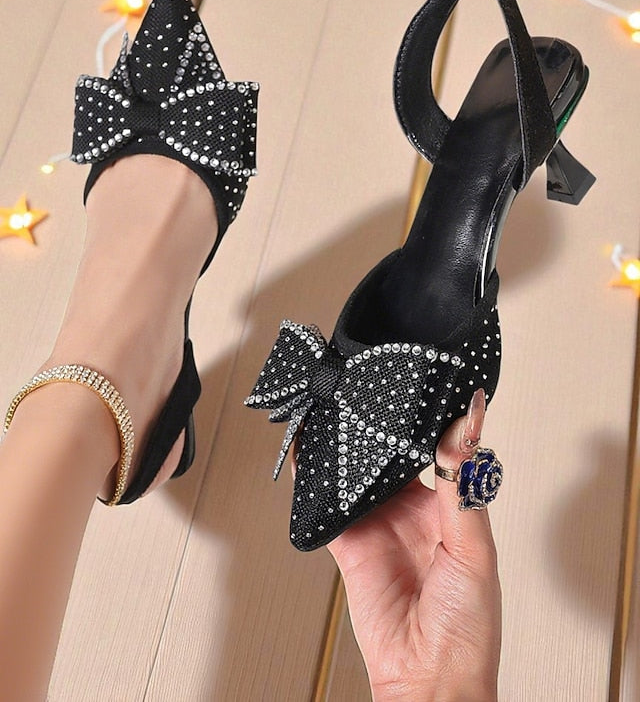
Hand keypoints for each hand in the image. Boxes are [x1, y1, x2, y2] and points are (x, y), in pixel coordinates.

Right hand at [327, 389, 500, 701]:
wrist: (429, 680)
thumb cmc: (469, 627)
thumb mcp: (474, 550)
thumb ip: (462, 488)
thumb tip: (468, 430)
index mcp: (448, 507)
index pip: (437, 449)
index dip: (429, 418)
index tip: (425, 380)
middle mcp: (412, 511)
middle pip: (391, 456)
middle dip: (380, 426)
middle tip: (369, 387)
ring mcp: (378, 526)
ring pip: (356, 475)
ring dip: (344, 446)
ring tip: (335, 407)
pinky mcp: (348, 545)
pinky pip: (325, 507)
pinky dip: (312, 481)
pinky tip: (307, 453)